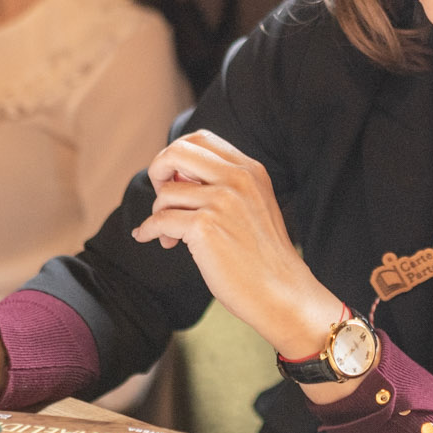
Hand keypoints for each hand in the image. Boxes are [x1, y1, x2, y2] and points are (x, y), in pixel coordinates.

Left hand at [130, 130, 342, 360]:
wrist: (283, 293)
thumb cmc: (264, 257)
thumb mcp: (253, 206)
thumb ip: (224, 186)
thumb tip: (174, 179)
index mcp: (250, 170)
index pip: (201, 138)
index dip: (178, 155)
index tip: (175, 179)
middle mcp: (238, 179)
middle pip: (177, 151)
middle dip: (159, 171)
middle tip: (162, 197)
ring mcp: (222, 201)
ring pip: (166, 192)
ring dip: (158, 213)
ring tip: (170, 235)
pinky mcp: (205, 228)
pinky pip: (160, 220)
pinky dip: (149, 230)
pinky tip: (150, 238)